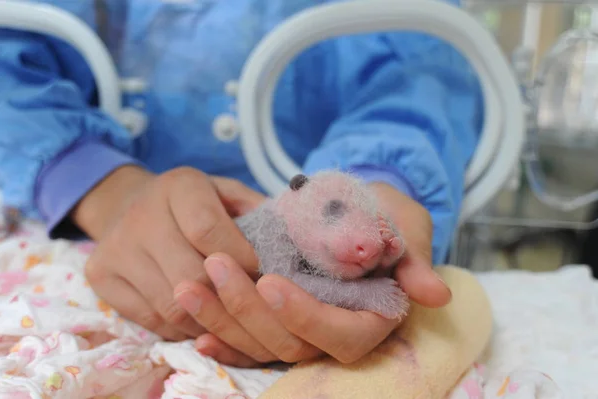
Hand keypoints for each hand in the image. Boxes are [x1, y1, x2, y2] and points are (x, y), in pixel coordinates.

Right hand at [76, 165, 264, 339]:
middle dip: (229, 296)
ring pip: (171, 306)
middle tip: (253, 303)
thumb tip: (295, 243)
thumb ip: (258, 213)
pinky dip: (184, 329)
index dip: (243, 258)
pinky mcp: (100, 277)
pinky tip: (202, 319)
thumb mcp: (227, 194)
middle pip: (190, 275)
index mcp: (178, 186)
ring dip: (210, 319)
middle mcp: (140, 214)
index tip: (264, 273)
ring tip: (232, 315)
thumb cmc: (193, 203)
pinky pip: (151, 321)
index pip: (209, 230)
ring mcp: (115, 248)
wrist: (127, 204)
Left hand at [174, 182, 450, 366]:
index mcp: (372, 316)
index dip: (306, 316)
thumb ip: (415, 259)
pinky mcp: (277, 321)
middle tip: (214, 269)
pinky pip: (247, 340)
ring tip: (187, 288)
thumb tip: (434, 294)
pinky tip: (191, 325)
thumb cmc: (383, 214)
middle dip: (248, 311)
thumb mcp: (404, 225)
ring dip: (222, 320)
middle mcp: (334, 331)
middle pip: (292, 344)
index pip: (341, 335)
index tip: (270, 282)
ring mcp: (302, 328)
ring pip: (262, 342)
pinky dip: (221, 337)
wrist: (353, 206)